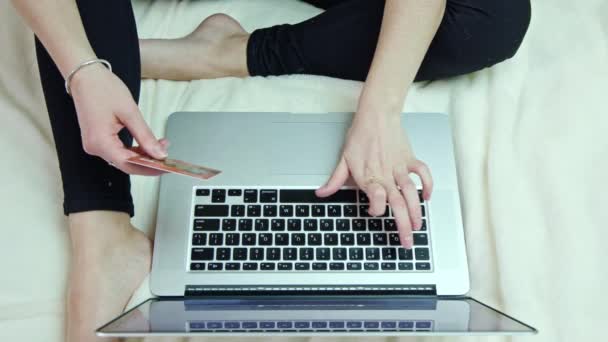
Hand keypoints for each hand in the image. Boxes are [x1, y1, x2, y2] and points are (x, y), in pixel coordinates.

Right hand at [70, 64, 168, 174]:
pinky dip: (135, 149)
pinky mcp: (98, 140)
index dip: (150, 168)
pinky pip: (119, 151)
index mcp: (100, 142)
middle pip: (127, 164)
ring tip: (162, 145)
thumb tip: (159, 154)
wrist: (85, 76)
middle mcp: (95, 147)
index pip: (129, 164)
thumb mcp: (130, 112)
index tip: (167, 167)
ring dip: (144, 155)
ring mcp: (95, 144)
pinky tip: (148, 144)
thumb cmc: (103, 89)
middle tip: (169, 156)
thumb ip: (145, 136)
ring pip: (124, 158)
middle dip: (149, 162)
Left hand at [316, 108, 432, 247]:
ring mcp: (400, 168)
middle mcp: (386, 175)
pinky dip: (427, 185)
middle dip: (404, 226)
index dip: (376, 208)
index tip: (375, 213)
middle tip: (406, 242)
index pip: (376, 198)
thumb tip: (321, 193)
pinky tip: (426, 197)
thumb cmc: (360, 134)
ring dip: (417, 212)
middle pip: (398, 204)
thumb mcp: (343, 159)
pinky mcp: (410, 159)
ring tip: (418, 227)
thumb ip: (334, 180)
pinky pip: (423, 174)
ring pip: (412, 193)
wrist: (377, 114)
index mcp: (369, 177)